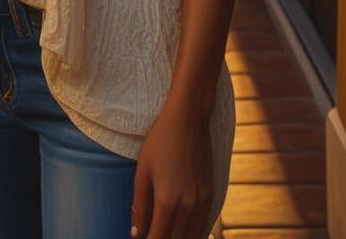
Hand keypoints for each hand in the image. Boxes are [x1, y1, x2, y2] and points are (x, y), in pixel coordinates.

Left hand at [131, 106, 213, 238]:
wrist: (189, 118)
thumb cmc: (161, 141)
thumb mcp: (143, 171)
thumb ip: (139, 205)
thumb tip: (135, 234)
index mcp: (168, 202)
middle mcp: (189, 206)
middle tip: (151, 236)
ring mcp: (203, 201)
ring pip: (192, 238)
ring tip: (164, 233)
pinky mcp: (211, 194)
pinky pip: (204, 226)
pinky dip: (193, 234)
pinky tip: (181, 232)